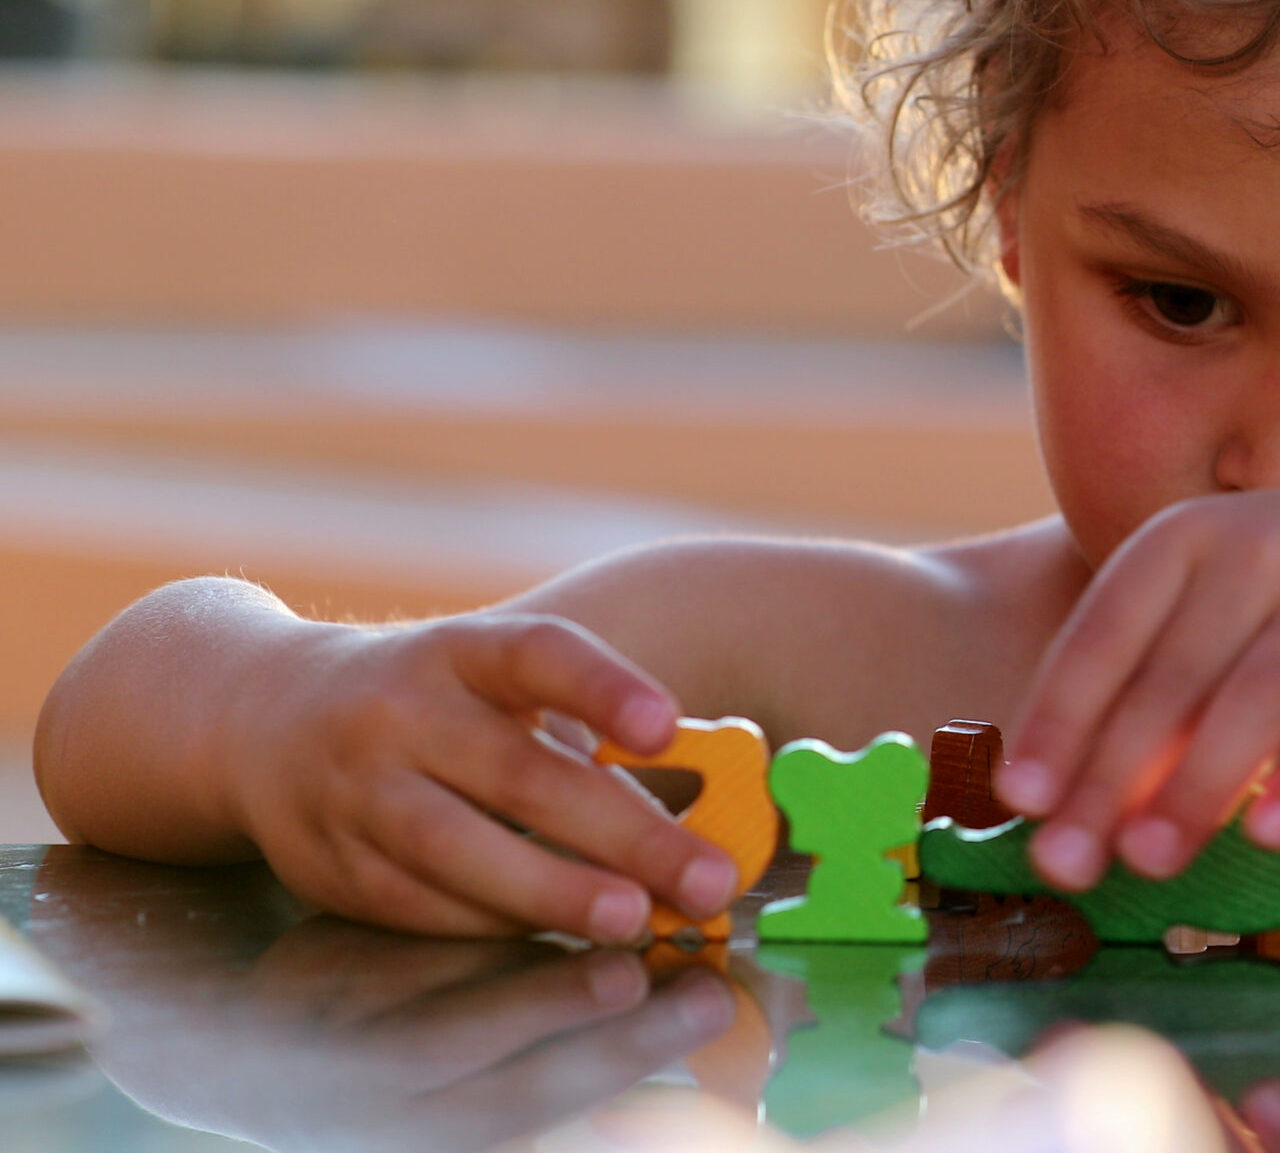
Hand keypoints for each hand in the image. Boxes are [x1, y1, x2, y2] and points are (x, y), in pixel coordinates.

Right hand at [218, 613, 738, 940]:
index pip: (535, 654)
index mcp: (458, 651)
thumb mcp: (491, 681)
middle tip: (707, 876)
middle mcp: (399, 712)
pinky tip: (561, 940)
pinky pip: (420, 904)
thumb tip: (701, 805)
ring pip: (457, 849)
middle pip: (516, 774)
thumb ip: (581, 726)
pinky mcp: (331, 864)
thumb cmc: (434, 704)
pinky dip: (495, 926)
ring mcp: (356, 790)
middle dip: (622, 832)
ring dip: (555, 893)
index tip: (668, 727)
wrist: (262, 717)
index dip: (602, 686)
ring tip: (637, 920)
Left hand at [997, 486, 1279, 889]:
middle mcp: (1258, 546)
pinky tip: (1275, 834)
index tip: (1021, 800)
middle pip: (1174, 674)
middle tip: (1070, 861)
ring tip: (1152, 860)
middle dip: (1112, 774)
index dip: (1059, 718)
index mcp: (1186, 539)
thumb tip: (1070, 808)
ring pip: (1260, 690)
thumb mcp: (1217, 616)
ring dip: (1199, 782)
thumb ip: (1152, 693)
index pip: (1105, 632)